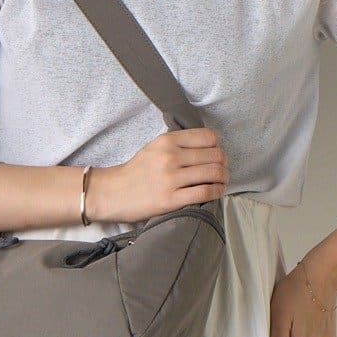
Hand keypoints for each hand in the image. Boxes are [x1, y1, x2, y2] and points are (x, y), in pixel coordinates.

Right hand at [90, 127, 227, 222]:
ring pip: (213, 173)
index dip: (217, 147)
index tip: (215, 155)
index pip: (208, 137)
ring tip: (221, 182)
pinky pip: (205, 192)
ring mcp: (171, 178)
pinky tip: (216, 192)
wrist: (113, 192)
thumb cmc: (136, 171)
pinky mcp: (171, 199)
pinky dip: (217, 191)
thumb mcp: (154, 147)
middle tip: (222, 171)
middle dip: (223, 164)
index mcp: (167, 140)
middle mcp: (170, 157)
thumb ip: (178, 144)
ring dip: (223, 178)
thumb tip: (207, 147)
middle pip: (215, 155)